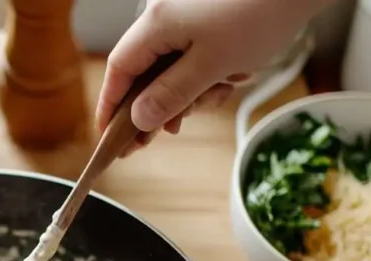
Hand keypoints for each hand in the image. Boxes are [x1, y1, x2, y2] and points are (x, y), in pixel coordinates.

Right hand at [97, 0, 330, 151]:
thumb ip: (171, 95)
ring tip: (219, 93)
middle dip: (157, 105)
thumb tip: (139, 119)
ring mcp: (184, 16)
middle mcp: (163, 15)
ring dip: (189, 92)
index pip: (118, 70)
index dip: (111, 107)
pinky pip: (191, 57)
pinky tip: (228, 78)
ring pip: (169, 69)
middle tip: (164, 134)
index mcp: (156, 23)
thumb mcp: (212, 66)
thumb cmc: (261, 13)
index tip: (109, 137)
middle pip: (143, 72)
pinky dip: (204, 75)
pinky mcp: (204, 19)